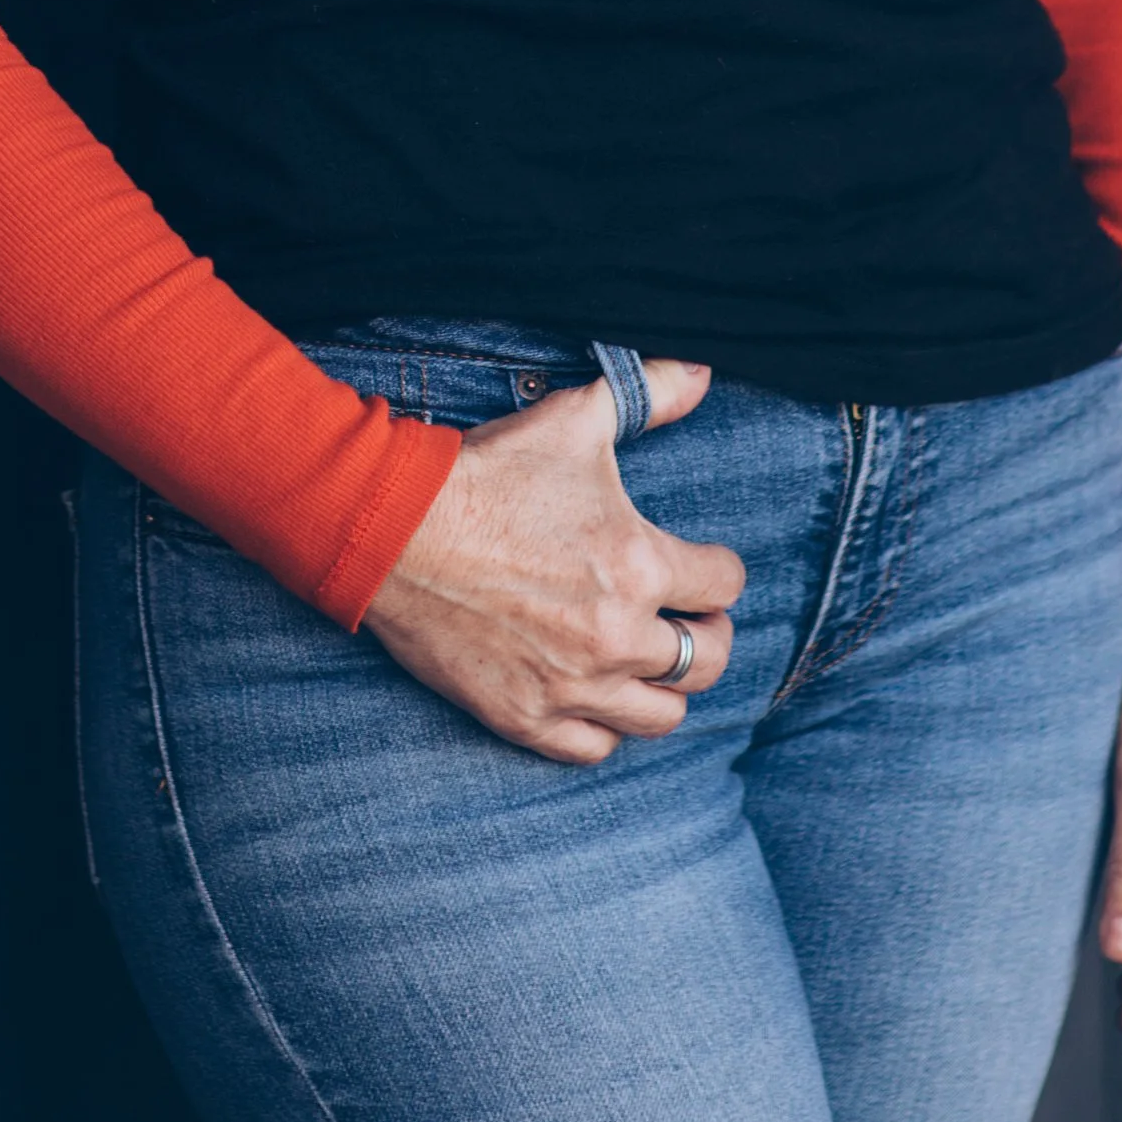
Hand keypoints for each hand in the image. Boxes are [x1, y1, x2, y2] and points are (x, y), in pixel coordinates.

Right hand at [362, 360, 743, 762]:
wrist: (396, 528)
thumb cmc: (490, 472)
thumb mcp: (575, 420)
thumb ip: (650, 393)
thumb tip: (705, 372)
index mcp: (639, 565)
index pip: (725, 585)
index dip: (719, 571)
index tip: (702, 567)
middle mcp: (616, 635)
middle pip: (707, 660)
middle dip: (707, 634)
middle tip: (687, 617)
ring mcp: (572, 685)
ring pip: (662, 717)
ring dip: (662, 685)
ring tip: (647, 658)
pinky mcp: (526, 717)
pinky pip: (595, 749)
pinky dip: (604, 727)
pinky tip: (596, 695)